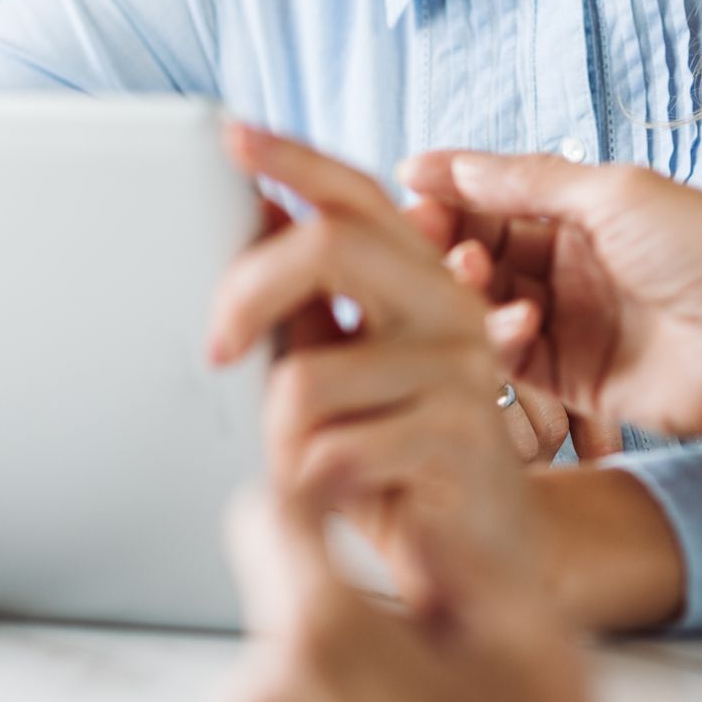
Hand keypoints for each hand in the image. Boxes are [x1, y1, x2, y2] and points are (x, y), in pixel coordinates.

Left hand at [209, 125, 534, 590]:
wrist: (484, 566)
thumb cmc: (399, 469)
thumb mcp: (340, 374)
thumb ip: (306, 305)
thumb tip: (249, 216)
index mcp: (421, 279)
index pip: (355, 195)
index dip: (291, 157)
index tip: (229, 135)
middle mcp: (450, 307)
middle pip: (329, 242)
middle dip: (246, 291)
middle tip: (216, 349)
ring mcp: (462, 368)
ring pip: (308, 373)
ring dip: (275, 437)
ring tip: (300, 466)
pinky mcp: (462, 435)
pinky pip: (334, 449)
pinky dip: (306, 483)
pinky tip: (330, 499)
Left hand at [230, 477, 674, 701]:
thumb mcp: (535, 641)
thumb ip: (460, 550)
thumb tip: (408, 509)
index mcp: (325, 637)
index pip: (266, 516)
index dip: (311, 497)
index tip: (347, 504)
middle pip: (285, 614)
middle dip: (351, 622)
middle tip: (443, 676)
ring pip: (282, 694)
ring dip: (336, 699)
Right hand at [402, 155, 701, 504]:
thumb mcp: (615, 194)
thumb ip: (525, 181)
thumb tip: (444, 162)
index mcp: (592, 208)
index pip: (498, 193)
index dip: (452, 189)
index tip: (408, 184)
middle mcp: (577, 264)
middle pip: (484, 247)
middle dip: (448, 238)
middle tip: (423, 233)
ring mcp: (574, 322)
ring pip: (488, 302)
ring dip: (468, 285)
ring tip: (472, 273)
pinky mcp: (574, 382)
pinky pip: (511, 358)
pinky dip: (496, 338)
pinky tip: (512, 323)